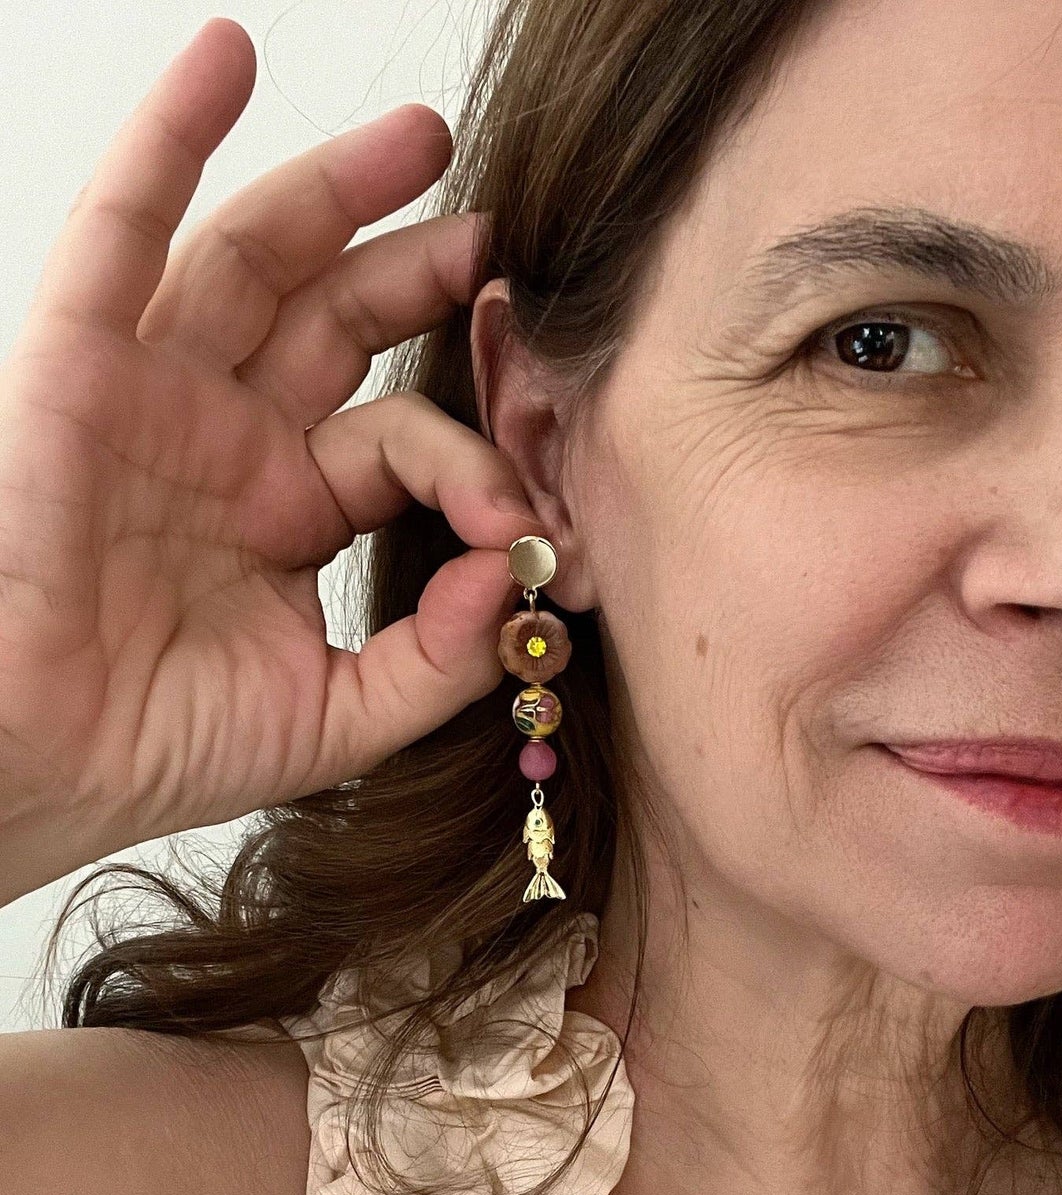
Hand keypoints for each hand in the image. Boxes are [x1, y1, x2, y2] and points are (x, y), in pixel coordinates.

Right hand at [0, 18, 535, 904]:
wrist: (43, 767)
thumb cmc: (166, 744)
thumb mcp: (339, 714)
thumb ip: (441, 658)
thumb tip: (520, 577)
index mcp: (289, 512)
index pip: (398, 443)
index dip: (469, 462)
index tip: (523, 515)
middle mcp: (229, 441)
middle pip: (334, 319)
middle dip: (416, 264)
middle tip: (499, 230)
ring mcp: (156, 396)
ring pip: (248, 260)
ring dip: (331, 187)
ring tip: (423, 134)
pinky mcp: (78, 368)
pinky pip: (119, 235)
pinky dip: (167, 141)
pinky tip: (227, 60)